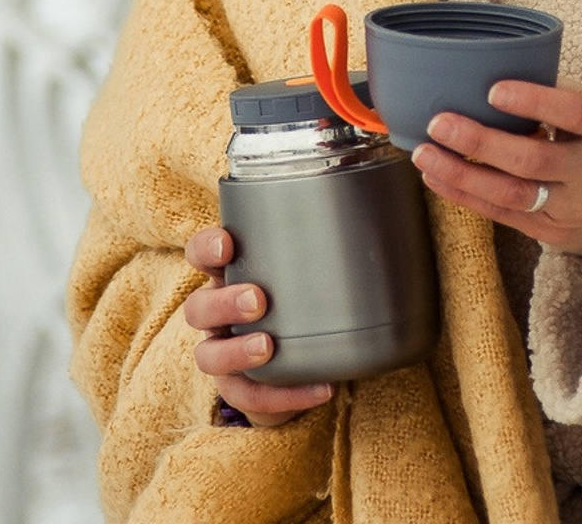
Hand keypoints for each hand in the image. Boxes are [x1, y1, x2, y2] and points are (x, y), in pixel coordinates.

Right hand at [182, 226, 333, 425]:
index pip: (201, 254)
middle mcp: (218, 314)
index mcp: (231, 274)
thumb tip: (383, 184)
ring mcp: (224, 353)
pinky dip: (283, 396)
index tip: (227, 244)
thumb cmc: (306, 296)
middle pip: (197, 307)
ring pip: (208, 355)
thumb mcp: (312, 264)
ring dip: (236, 351)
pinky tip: (321, 388)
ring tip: (268, 346)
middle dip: (224, 302)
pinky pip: (250, 397)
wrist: (304, 359)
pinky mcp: (240, 391)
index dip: (206, 248)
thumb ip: (336, 230)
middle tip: (258, 300)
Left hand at [411, 80, 581, 256]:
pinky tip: (436, 177)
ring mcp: (571, 205)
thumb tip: (487, 64)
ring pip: (512, 194)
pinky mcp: (551, 230)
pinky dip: (465, 195)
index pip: (573, 112)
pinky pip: (502, 214)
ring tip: (425, 153)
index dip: (534, 101)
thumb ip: (552, 87)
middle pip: (534, 159)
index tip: (493, 90)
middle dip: (481, 142)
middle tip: (439, 122)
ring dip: (462, 174)